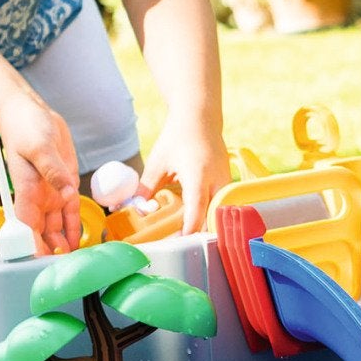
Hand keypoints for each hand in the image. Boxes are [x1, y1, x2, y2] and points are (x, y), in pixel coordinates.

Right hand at [0, 90, 80, 253]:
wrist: (30, 113)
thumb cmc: (26, 126)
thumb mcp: (39, 145)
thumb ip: (51, 169)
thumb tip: (65, 190)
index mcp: (26, 190)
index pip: (27, 227)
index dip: (33, 247)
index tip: (41, 264)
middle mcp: (37, 197)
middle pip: (41, 233)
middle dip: (50, 253)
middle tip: (64, 271)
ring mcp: (50, 193)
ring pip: (55, 228)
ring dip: (63, 245)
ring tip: (73, 265)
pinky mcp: (63, 186)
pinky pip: (69, 213)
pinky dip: (74, 229)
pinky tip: (78, 244)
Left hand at [139, 109, 230, 234]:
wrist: (199, 118)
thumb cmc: (178, 137)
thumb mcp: (158, 163)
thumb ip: (146, 187)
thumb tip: (133, 207)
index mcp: (198, 175)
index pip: (197, 209)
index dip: (189, 228)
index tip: (180, 241)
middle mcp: (216, 180)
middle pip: (213, 215)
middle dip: (200, 231)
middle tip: (183, 243)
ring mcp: (225, 181)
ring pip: (220, 211)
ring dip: (208, 223)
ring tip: (191, 233)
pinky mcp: (227, 182)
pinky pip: (222, 204)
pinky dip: (212, 213)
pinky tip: (199, 219)